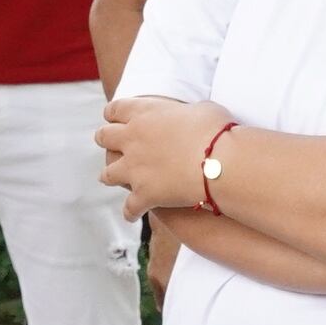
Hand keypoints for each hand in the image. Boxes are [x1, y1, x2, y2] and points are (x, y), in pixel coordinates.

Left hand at [97, 96, 238, 214]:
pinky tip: (132, 215)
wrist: (220, 162)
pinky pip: (130, 207)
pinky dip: (131, 212)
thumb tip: (191, 117)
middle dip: (106, 140)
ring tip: (111, 179)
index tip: (112, 117)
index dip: (113, 114)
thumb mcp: (201, 109)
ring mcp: (134, 168)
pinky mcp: (143, 194)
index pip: (116, 109)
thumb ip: (187, 112)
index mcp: (144, 113)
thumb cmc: (216, 131)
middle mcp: (132, 139)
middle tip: (108, 144)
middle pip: (105, 137)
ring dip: (110, 176)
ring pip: (109, 174)